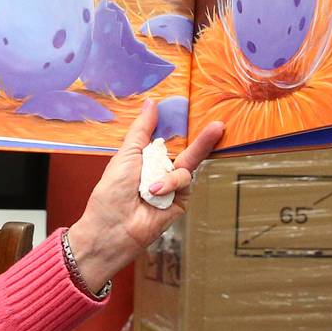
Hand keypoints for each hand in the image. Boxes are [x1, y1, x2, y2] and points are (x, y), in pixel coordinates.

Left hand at [66, 99, 223, 292]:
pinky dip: (170, 185)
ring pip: (186, 167)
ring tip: (150, 188)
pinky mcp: (180, 202)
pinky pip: (184, 184)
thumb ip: (142, 129)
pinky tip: (155, 192)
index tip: (194, 111)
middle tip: (219, 126)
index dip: (180, 126)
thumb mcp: (127, 153)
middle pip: (187, 151)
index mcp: (147, 158)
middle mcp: (161, 171)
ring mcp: (172, 187)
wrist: (113, 228)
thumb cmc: (112, 192)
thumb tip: (151, 103)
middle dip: (203, 140)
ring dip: (169, 175)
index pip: (168, 138)